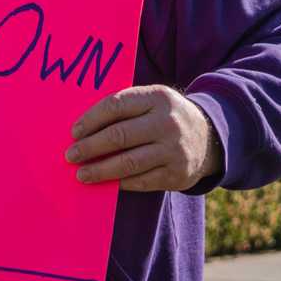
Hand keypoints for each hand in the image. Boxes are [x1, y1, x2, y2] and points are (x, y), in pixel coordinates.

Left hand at [66, 86, 223, 191]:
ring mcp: (174, 151)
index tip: (74, 132)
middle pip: (119, 136)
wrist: (209, 138)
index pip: (116, 106)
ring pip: (128, 163)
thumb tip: (82, 130)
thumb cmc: (166, 117)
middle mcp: (168, 123)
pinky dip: (119, 182)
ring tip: (82, 174)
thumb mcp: (152, 101)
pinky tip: (106, 181)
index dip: (91, 120)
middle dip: (90, 148)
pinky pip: (141, 181)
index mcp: (158, 98)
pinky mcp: (177, 175)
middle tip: (71, 155)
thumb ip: (123, 109)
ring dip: (100, 170)